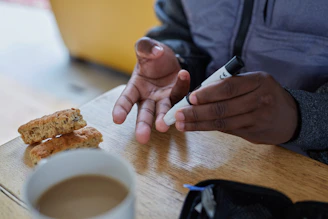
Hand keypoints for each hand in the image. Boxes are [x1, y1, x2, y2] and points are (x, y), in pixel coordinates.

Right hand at [112, 37, 189, 143]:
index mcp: (135, 88)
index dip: (121, 109)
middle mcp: (148, 97)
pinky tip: (184, 75)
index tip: (117, 119)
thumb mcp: (145, 47)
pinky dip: (182, 85)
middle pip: (145, 113)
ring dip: (163, 118)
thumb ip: (144, 47)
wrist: (170, 58)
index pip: (126, 100)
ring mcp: (164, 99)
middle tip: (142, 138)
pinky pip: (180, 93)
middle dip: (143, 125)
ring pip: (163, 111)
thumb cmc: (152, 56)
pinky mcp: (178, 96)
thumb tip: (154, 51)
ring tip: (162, 127)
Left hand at [174, 72, 298, 144]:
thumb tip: (199, 96)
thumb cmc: (265, 95)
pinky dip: (210, 128)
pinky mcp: (254, 133)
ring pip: (222, 122)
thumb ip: (230, 86)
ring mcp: (257, 118)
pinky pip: (228, 130)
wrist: (291, 117)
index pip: (229, 87)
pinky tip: (197, 127)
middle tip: (178, 115)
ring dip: (199, 124)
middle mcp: (260, 99)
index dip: (208, 93)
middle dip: (197, 112)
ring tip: (182, 124)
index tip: (190, 97)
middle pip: (223, 107)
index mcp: (258, 81)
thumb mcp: (254, 82)